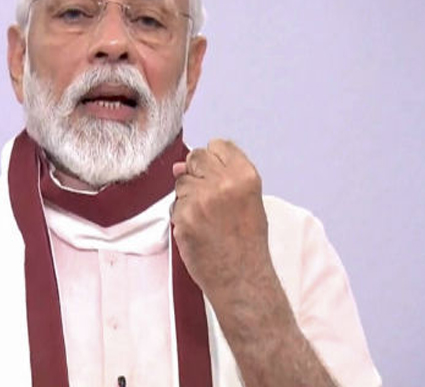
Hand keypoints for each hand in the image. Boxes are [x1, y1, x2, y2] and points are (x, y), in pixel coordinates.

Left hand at [171, 139, 272, 301]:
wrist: (242, 278)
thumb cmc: (247, 243)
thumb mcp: (249, 201)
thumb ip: (221, 177)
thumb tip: (181, 165)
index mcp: (246, 176)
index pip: (218, 145)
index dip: (213, 159)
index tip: (214, 174)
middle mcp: (224, 183)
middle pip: (196, 157)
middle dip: (197, 173)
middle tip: (208, 198)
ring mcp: (202, 199)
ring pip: (181, 181)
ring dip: (188, 196)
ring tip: (206, 218)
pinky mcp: (185, 216)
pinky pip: (175, 205)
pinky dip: (182, 216)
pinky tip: (198, 230)